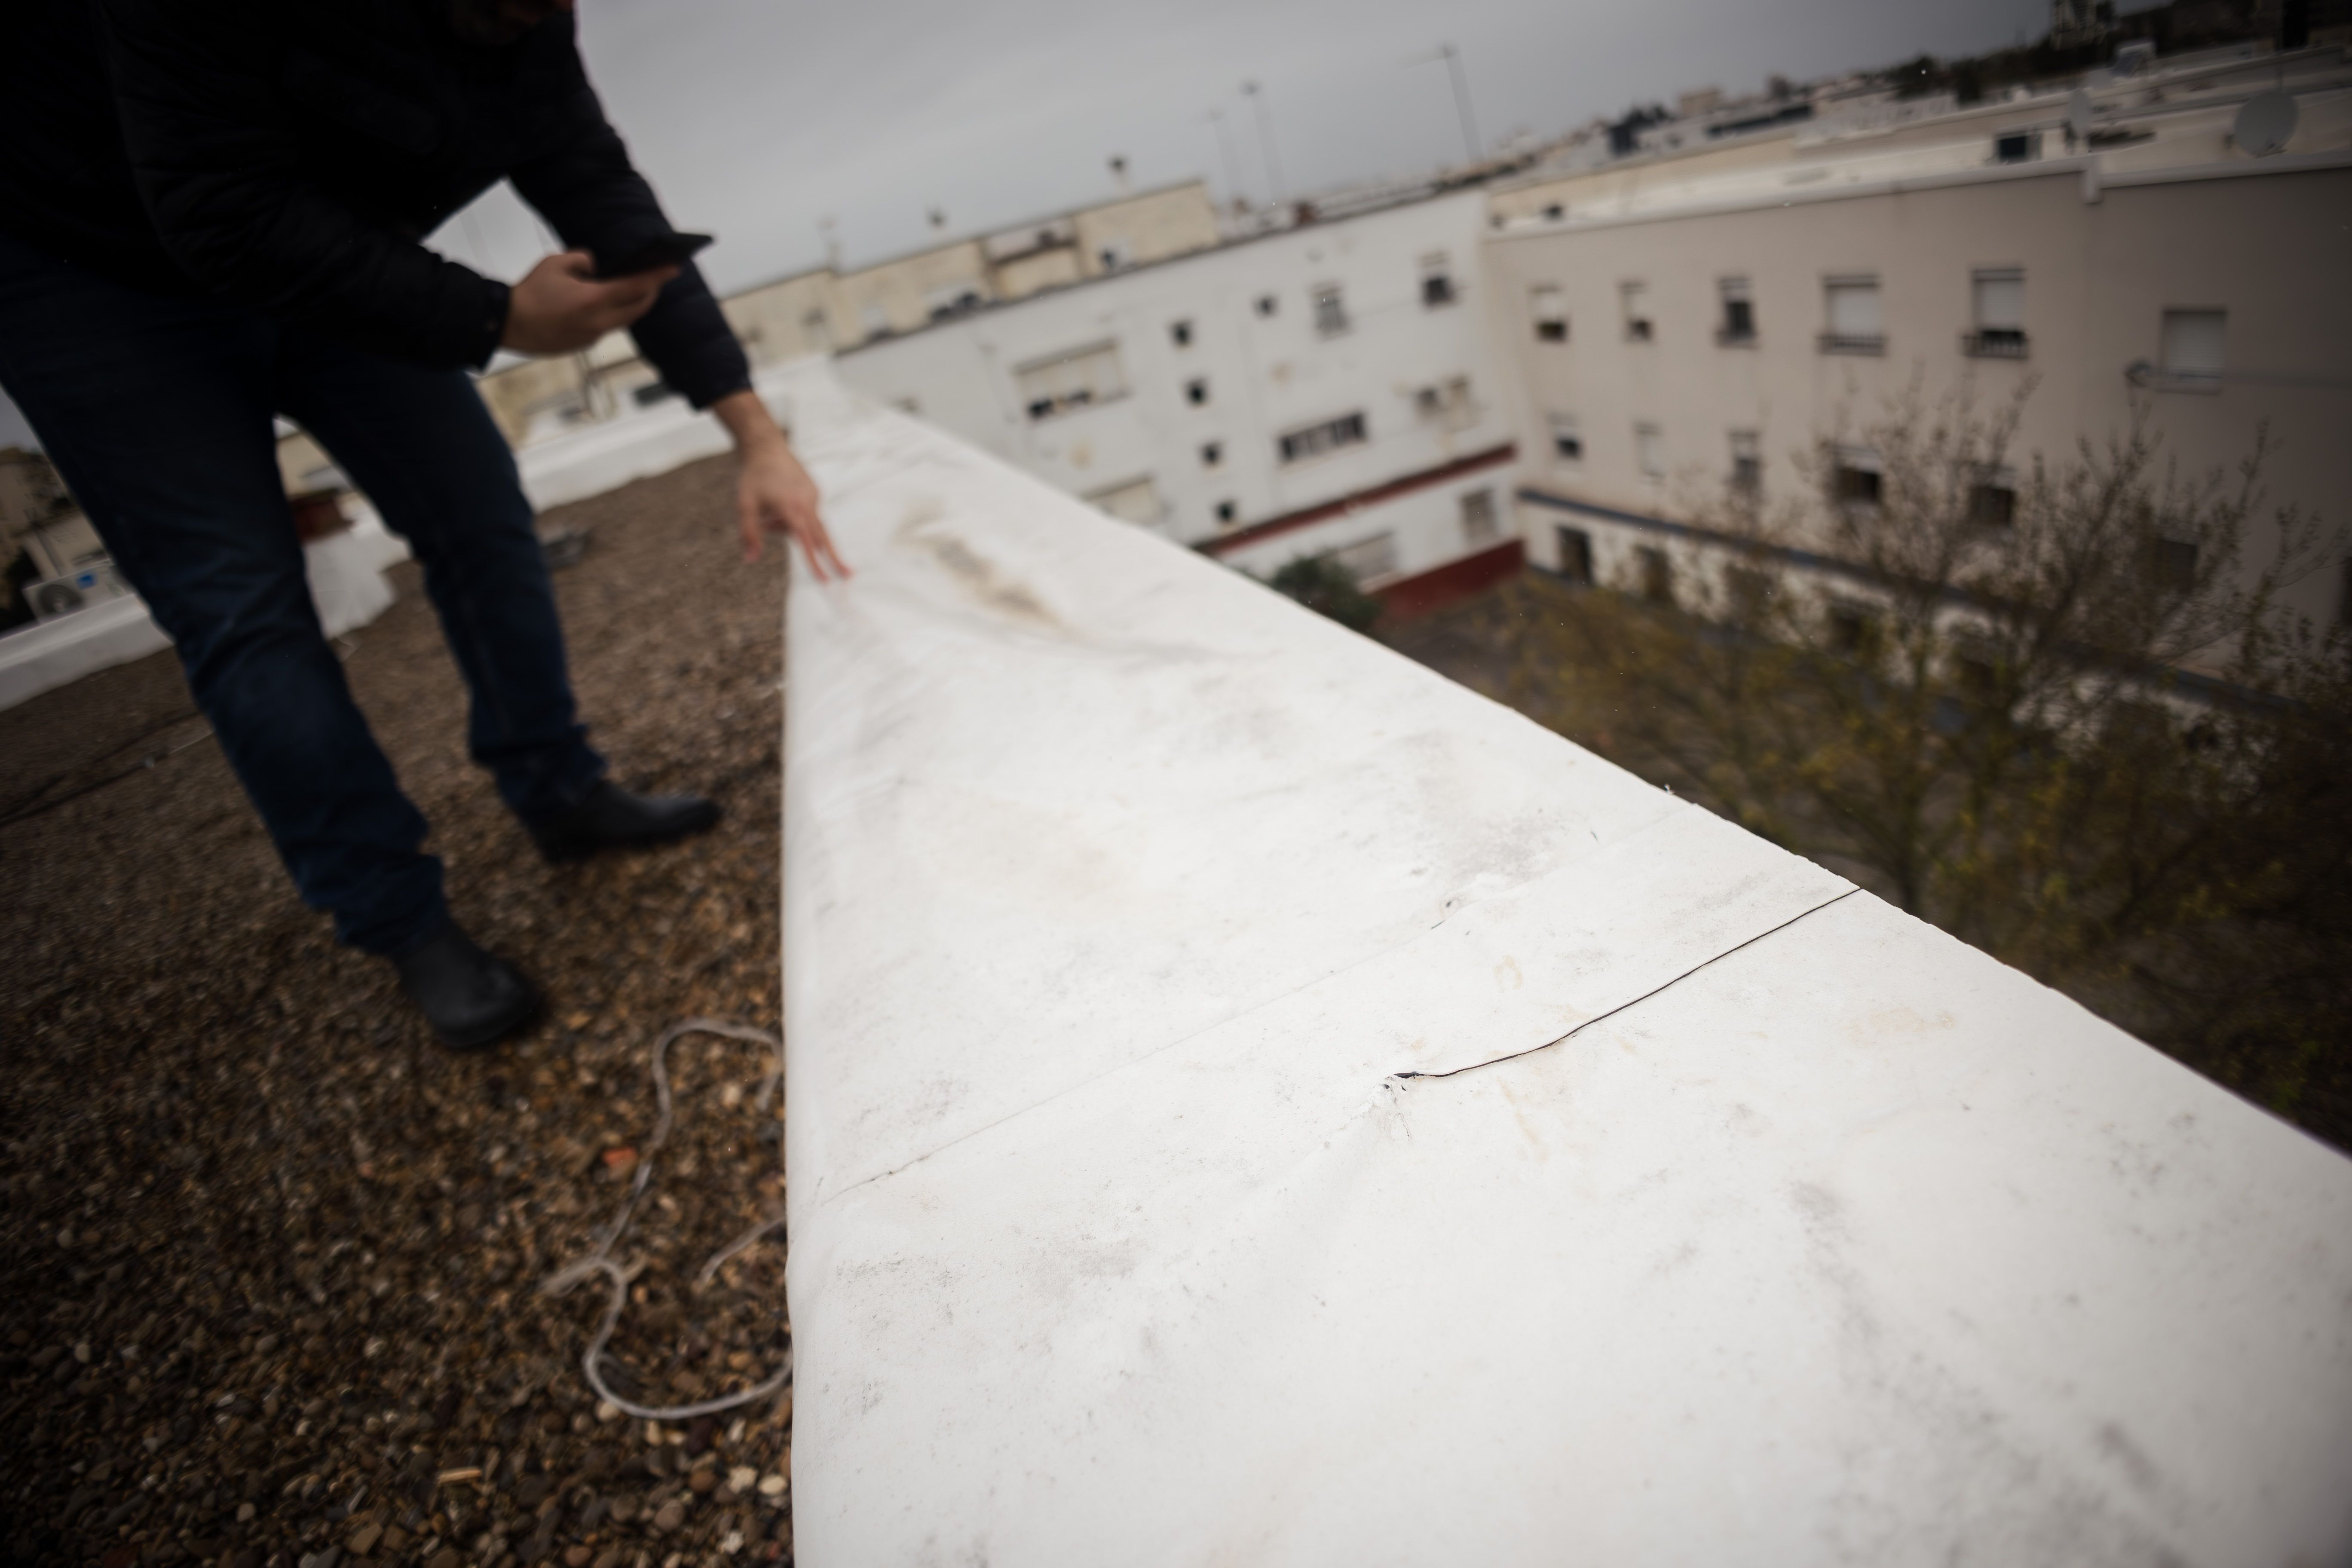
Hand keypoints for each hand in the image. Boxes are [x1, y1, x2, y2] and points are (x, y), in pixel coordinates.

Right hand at [500, 250, 678, 354]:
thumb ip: (582, 259)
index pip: (636, 287)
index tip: (674, 267)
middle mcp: (599, 322)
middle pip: (638, 308)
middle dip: (651, 292)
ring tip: (634, 288)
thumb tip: (597, 267)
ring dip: (632, 304)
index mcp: (594, 300)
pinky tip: (607, 303)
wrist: (507, 324)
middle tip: (658, 278)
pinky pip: (606, 327)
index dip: (658, 276)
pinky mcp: (583, 344)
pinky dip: (612, 313)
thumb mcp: (555, 263)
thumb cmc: (530, 292)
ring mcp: (592, 336)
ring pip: (623, 319)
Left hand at [714, 391, 848, 578]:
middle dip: (832, 557)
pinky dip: (795, 517)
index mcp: (791, 509)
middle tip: (847, 576)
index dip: (816, 564)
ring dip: (793, 531)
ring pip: (810, 525)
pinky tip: (777, 503)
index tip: (826, 580)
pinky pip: (808, 512)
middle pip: (822, 538)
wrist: (765, 446)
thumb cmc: (752, 476)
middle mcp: (807, 504)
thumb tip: (750, 560)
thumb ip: (749, 534)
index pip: (806, 544)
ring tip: (768, 518)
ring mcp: (813, 496)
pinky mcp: (814, 490)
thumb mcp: (744, 506)